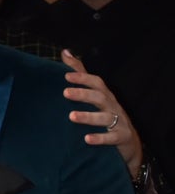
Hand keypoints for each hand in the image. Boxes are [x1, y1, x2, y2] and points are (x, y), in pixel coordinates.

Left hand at [61, 49, 142, 175]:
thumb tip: (65, 52)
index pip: (96, 83)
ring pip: (105, 117)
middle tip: (65, 93)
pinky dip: (100, 138)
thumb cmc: (107, 113)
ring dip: (88, 116)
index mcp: (105, 95)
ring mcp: (119, 121)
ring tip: (71, 116)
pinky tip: (86, 139)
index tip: (66, 76)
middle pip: (100, 97)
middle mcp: (113, 106)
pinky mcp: (122, 137)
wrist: (128, 141)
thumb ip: (80, 73)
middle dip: (83, 94)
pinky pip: (112, 138)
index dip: (83, 78)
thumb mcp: (95, 93)